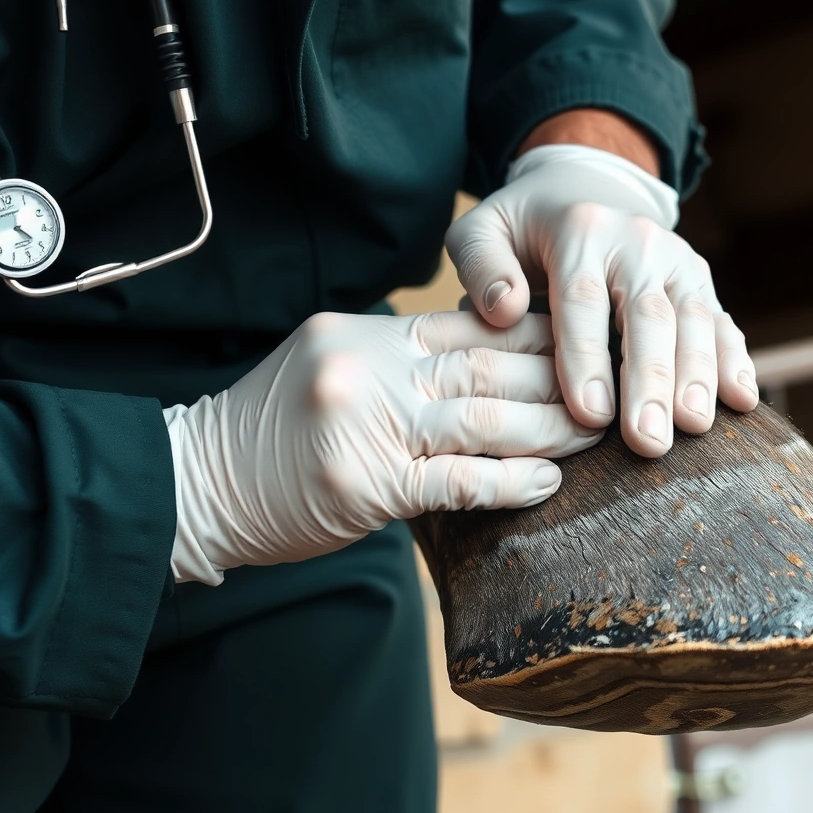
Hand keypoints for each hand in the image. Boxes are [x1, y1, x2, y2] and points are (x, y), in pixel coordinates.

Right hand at [166, 311, 600, 584]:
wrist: (196, 484)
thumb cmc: (270, 434)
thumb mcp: (328, 367)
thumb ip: (399, 360)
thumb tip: (484, 359)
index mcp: (366, 334)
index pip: (470, 325)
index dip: (539, 331)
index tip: (591, 337)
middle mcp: (370, 369)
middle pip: (488, 367)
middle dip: (561, 376)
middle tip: (615, 384)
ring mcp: (368, 427)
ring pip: (485, 420)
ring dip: (552, 429)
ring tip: (597, 434)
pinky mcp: (367, 487)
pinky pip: (458, 483)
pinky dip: (510, 483)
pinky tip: (550, 483)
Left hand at [446, 143, 757, 457]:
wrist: (584, 190)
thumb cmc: (522, 231)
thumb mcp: (482, 232)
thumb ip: (481, 266)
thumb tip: (505, 309)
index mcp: (581, 231)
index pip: (583, 300)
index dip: (587, 359)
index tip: (590, 415)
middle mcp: (638, 242)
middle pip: (648, 316)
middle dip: (651, 381)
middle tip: (649, 442)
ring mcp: (678, 262)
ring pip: (696, 320)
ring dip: (698, 377)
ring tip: (694, 428)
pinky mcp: (701, 283)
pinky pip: (723, 323)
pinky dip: (735, 362)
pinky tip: (742, 401)